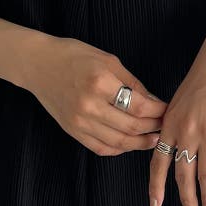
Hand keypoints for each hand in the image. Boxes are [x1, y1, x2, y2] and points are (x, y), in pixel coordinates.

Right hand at [20, 34, 166, 155]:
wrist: (38, 65)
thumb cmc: (73, 56)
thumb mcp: (108, 60)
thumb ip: (132, 83)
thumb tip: (154, 102)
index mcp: (100, 83)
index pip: (139, 106)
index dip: (158, 111)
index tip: (167, 109)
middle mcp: (89, 106)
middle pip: (132, 127)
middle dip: (154, 128)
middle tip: (166, 126)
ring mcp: (79, 122)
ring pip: (119, 142)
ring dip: (140, 143)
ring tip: (154, 138)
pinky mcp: (72, 131)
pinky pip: (101, 148)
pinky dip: (119, 149)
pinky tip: (131, 143)